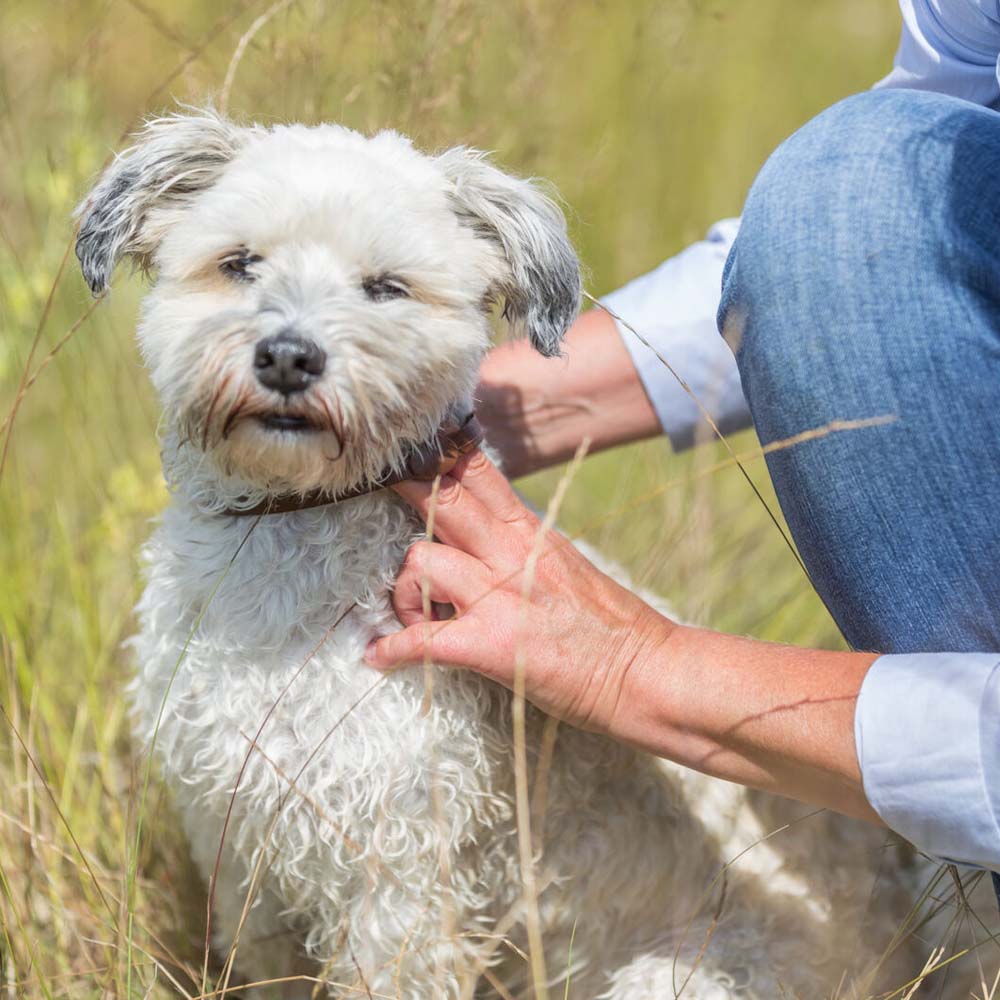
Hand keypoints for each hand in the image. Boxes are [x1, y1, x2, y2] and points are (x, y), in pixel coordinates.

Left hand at [365, 449, 676, 733]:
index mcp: (532, 533)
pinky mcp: (489, 645)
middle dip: (406, 487)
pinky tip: (378, 656)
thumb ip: (527, 546)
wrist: (644, 672)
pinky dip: (394, 650)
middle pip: (443, 501)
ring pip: (422, 562)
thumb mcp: (569, 565)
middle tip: (382, 484)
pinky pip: (423, 640)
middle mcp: (511, 555)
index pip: (479, 475)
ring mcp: (498, 597)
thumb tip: (491, 537)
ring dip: (404, 591)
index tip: (417, 446)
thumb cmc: (611, 626)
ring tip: (412, 617)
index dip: (441, 455)